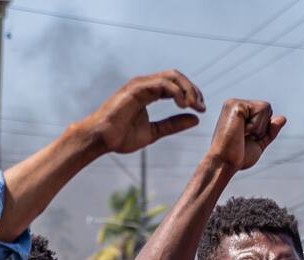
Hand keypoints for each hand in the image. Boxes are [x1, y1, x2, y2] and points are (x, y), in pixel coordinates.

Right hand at [84, 71, 203, 155]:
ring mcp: (141, 84)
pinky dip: (176, 92)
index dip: (191, 94)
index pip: (176, 84)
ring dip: (187, 90)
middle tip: (201, 106)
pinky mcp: (137, 88)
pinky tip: (183, 105)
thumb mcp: (154, 132)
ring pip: (172, 76)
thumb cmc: (121, 136)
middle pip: (177, 76)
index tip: (201, 110)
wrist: (102, 139)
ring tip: (194, 106)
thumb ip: (173, 124)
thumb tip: (195, 119)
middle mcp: (146, 84)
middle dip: (193, 89)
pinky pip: (162, 84)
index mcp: (150, 92)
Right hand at [205, 99, 286, 171]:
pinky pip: (261, 109)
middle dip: (262, 127)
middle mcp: (236, 104)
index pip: (265, 113)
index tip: (246, 139)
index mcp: (240, 112)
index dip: (262, 129)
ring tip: (242, 135)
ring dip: (258, 127)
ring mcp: (235, 103)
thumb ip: (269, 131)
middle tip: (244, 138)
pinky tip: (241, 131)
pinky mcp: (236, 105)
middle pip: (267, 107)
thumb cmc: (238, 157)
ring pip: (266, 107)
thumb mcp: (258, 143)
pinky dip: (255, 126)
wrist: (224, 164)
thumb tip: (283, 118)